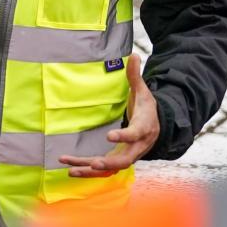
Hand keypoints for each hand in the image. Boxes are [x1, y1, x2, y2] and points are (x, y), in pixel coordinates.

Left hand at [58, 55, 159, 177]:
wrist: (157, 128)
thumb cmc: (146, 108)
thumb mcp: (143, 91)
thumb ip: (136, 76)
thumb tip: (134, 55)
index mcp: (143, 128)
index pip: (135, 134)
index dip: (123, 136)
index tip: (109, 136)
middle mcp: (137, 147)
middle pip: (125, 160)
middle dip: (108, 163)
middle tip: (93, 163)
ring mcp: (127, 156)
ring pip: (111, 169)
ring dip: (91, 171)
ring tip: (71, 169)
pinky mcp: (118, 161)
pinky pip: (103, 171)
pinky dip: (87, 171)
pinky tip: (70, 169)